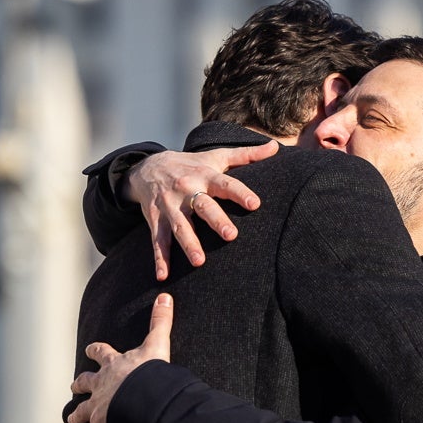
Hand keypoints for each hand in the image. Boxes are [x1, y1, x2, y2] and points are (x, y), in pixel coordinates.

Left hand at [68, 294, 174, 422]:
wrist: (139, 397)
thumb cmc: (147, 373)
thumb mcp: (156, 344)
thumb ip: (161, 321)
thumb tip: (165, 295)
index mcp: (113, 366)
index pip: (101, 353)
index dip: (96, 350)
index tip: (91, 348)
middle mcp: (101, 386)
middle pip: (85, 383)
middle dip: (80, 384)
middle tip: (74, 386)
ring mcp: (99, 408)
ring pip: (82, 412)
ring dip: (77, 416)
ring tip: (71, 420)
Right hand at [127, 143, 276, 278]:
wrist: (148, 167)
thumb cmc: (191, 165)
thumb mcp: (215, 157)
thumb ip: (246, 155)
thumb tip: (275, 147)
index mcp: (204, 175)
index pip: (225, 184)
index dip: (239, 193)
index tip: (254, 204)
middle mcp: (186, 190)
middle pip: (202, 205)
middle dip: (215, 220)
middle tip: (231, 235)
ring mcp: (169, 206)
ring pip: (179, 226)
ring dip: (188, 243)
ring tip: (199, 262)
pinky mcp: (155, 219)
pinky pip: (158, 241)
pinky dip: (160, 258)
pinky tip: (164, 275)